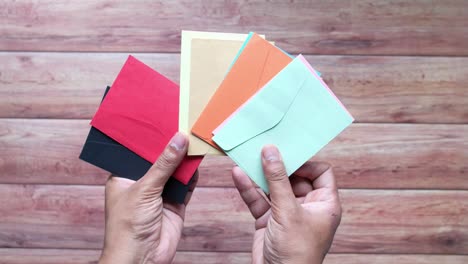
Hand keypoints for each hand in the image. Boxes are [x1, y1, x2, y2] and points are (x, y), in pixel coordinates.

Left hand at [99, 133, 196, 263]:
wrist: (141, 259)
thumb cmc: (128, 226)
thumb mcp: (144, 189)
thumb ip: (164, 164)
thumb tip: (179, 139)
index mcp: (125, 176)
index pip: (138, 151)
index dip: (151, 137)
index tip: (164, 119)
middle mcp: (142, 183)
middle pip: (160, 159)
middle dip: (171, 146)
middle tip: (184, 124)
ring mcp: (160, 193)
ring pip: (175, 171)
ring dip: (184, 159)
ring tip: (195, 138)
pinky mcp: (175, 204)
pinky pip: (186, 185)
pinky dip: (193, 176)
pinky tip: (198, 162)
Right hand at [232, 145, 340, 263]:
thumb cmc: (295, 252)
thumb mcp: (288, 210)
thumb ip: (277, 179)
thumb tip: (271, 152)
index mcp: (324, 204)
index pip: (321, 173)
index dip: (306, 162)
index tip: (288, 155)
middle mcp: (307, 206)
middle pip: (294, 177)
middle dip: (278, 165)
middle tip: (265, 150)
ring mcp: (286, 213)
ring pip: (273, 187)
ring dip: (260, 175)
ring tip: (248, 157)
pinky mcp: (269, 220)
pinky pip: (259, 199)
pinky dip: (249, 188)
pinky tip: (239, 175)